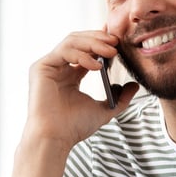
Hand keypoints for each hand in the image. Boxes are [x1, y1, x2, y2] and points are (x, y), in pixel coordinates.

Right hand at [25, 30, 137, 147]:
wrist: (55, 138)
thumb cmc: (74, 127)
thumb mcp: (105, 110)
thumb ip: (120, 98)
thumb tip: (134, 85)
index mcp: (71, 76)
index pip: (87, 51)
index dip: (102, 42)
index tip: (119, 40)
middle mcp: (59, 68)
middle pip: (79, 41)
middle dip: (99, 38)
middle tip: (117, 42)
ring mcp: (49, 67)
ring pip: (71, 41)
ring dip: (93, 43)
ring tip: (111, 52)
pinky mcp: (41, 67)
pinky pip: (64, 51)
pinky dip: (82, 55)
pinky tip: (96, 66)